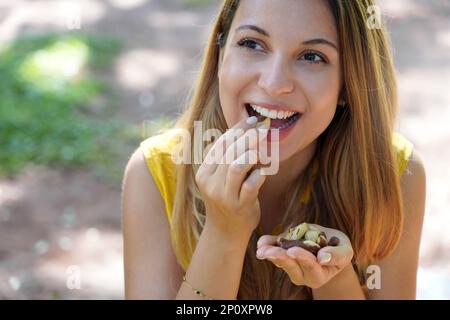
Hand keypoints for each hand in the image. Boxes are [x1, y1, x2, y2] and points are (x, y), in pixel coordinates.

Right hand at [196, 116, 267, 237]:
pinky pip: (251, 185)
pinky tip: (264, 170)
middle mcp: (211, 183)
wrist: (226, 232)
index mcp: (203, 173)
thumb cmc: (226, 199)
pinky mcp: (240, 206)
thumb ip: (227, 158)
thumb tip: (247, 131)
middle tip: (262, 129)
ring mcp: (224, 196)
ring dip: (252, 153)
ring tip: (262, 147)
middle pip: (229, 152)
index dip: (236, 130)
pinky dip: (260, 174)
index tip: (251, 120)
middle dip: (247, 137)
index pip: (219, 144)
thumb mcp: (219, 179)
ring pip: (237, 166)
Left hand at [256, 224, 353, 288]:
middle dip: (281, 258)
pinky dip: (267, 245)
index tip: (293, 251)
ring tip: (262, 248)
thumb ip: (338, 255)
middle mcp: (302, 274)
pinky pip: (273, 252)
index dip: (302, 259)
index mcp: (319, 275)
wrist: (328, 244)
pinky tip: (261, 242)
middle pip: (291, 267)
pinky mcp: (283, 253)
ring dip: (270, 254)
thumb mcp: (345, 250)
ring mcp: (291, 265)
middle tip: (270, 252)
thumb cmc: (338, 248)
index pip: (310, 267)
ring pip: (279, 261)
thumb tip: (323, 258)